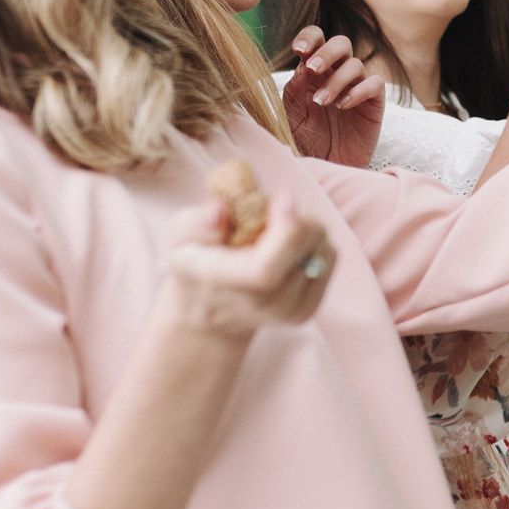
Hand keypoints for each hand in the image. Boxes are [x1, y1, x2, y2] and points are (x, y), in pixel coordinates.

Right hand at [165, 192, 335, 340]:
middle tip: (277, 204)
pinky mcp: (306, 311)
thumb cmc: (196, 260)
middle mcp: (255, 304)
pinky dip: (315, 242)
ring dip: (307, 227)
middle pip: (303, 255)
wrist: (211, 310)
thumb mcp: (180, 236)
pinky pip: (328, 258)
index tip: (282, 196)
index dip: (286, 231)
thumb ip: (195, 222)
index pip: (264, 269)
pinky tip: (289, 245)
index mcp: (218, 281)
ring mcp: (285, 312)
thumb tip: (219, 212)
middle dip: (299, 216)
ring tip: (277, 229)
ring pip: (321, 251)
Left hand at [283, 28, 386, 166]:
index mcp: (315, 71)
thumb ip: (294, 91)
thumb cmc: (308, 140)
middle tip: (313, 69)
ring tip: (322, 102)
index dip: (310, 37)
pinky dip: (359, 90)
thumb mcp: (293, 116)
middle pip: (341, 44)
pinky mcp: (374, 102)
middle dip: (326, 52)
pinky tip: (343, 105)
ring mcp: (357, 87)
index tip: (298, 49)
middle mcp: (337, 74)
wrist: (327, 167)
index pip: (316, 41)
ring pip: (355, 64)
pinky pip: (374, 84)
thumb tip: (302, 66)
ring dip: (336, 80)